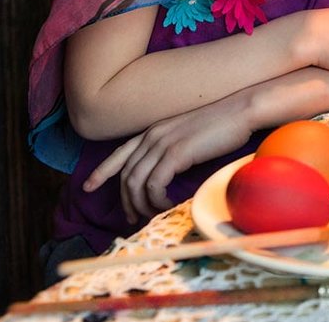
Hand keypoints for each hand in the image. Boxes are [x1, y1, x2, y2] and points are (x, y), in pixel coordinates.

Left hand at [83, 98, 251, 224]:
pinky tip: (167, 204)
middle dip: (126, 200)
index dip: (102, 171)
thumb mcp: (189, 135)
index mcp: (154, 130)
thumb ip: (173, 148)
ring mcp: (163, 143)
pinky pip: (154, 184)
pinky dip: (157, 199)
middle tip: (132, 218)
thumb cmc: (222, 125)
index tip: (88, 187)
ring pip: (136, 182)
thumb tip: (167, 172)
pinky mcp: (176, 153)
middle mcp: (153, 136)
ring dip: (142, 204)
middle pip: (126, 174)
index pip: (120, 153)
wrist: (240, 110)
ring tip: (153, 214)